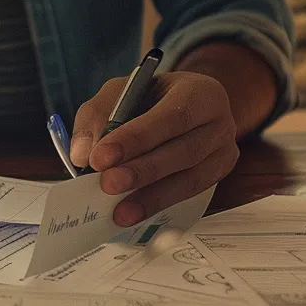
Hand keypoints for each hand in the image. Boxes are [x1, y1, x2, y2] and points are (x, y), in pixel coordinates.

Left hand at [69, 71, 240, 226]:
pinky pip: (192, 195)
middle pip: (185, 151)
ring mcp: (224, 151)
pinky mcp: (219, 175)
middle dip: (144, 171)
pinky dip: (162, 205)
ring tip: (120, 212)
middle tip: (108, 185)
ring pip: (192, 179)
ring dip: (153, 197)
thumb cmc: (151, 97)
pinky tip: (136, 214)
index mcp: (200, 91)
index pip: (171, 116)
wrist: (185, 105)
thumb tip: (81, 154)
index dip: (137, 138)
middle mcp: (220, 121)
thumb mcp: (122, 92)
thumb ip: (98, 115)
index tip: (100, 158)